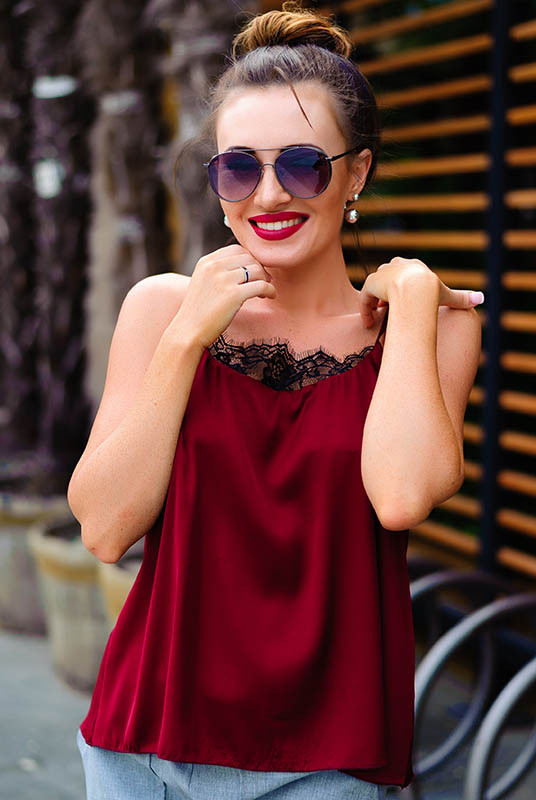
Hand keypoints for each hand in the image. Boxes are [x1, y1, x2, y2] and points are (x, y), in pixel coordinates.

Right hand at [174, 244, 275, 348]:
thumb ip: (218, 271)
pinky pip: (261, 286)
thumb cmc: (198, 312)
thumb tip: (245, 267)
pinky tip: (270, 296)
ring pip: (257, 270)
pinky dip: (270, 290)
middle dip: (260, 269)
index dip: (250, 259)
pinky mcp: (233, 295)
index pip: (237, 250)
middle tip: (264, 281)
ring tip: (265, 292)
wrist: (188, 331)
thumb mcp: (203, 282)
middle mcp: (214, 267)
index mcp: (206, 262)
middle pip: (249, 258)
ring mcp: (223, 280)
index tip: (254, 272)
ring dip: (265, 280)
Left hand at [359, 257, 484, 325]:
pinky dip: (365, 310)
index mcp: (413, 265)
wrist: (415, 291)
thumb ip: (462, 298)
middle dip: (387, 293)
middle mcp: (396, 264)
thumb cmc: (433, 293)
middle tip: (388, 309)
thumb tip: (481, 299)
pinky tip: (369, 323)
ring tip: (377, 318)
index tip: (402, 302)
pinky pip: (365, 297)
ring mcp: (382, 273)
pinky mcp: (371, 283)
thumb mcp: (448, 296)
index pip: (404, 274)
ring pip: (375, 287)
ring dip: (375, 301)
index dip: (402, 288)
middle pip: (387, 277)